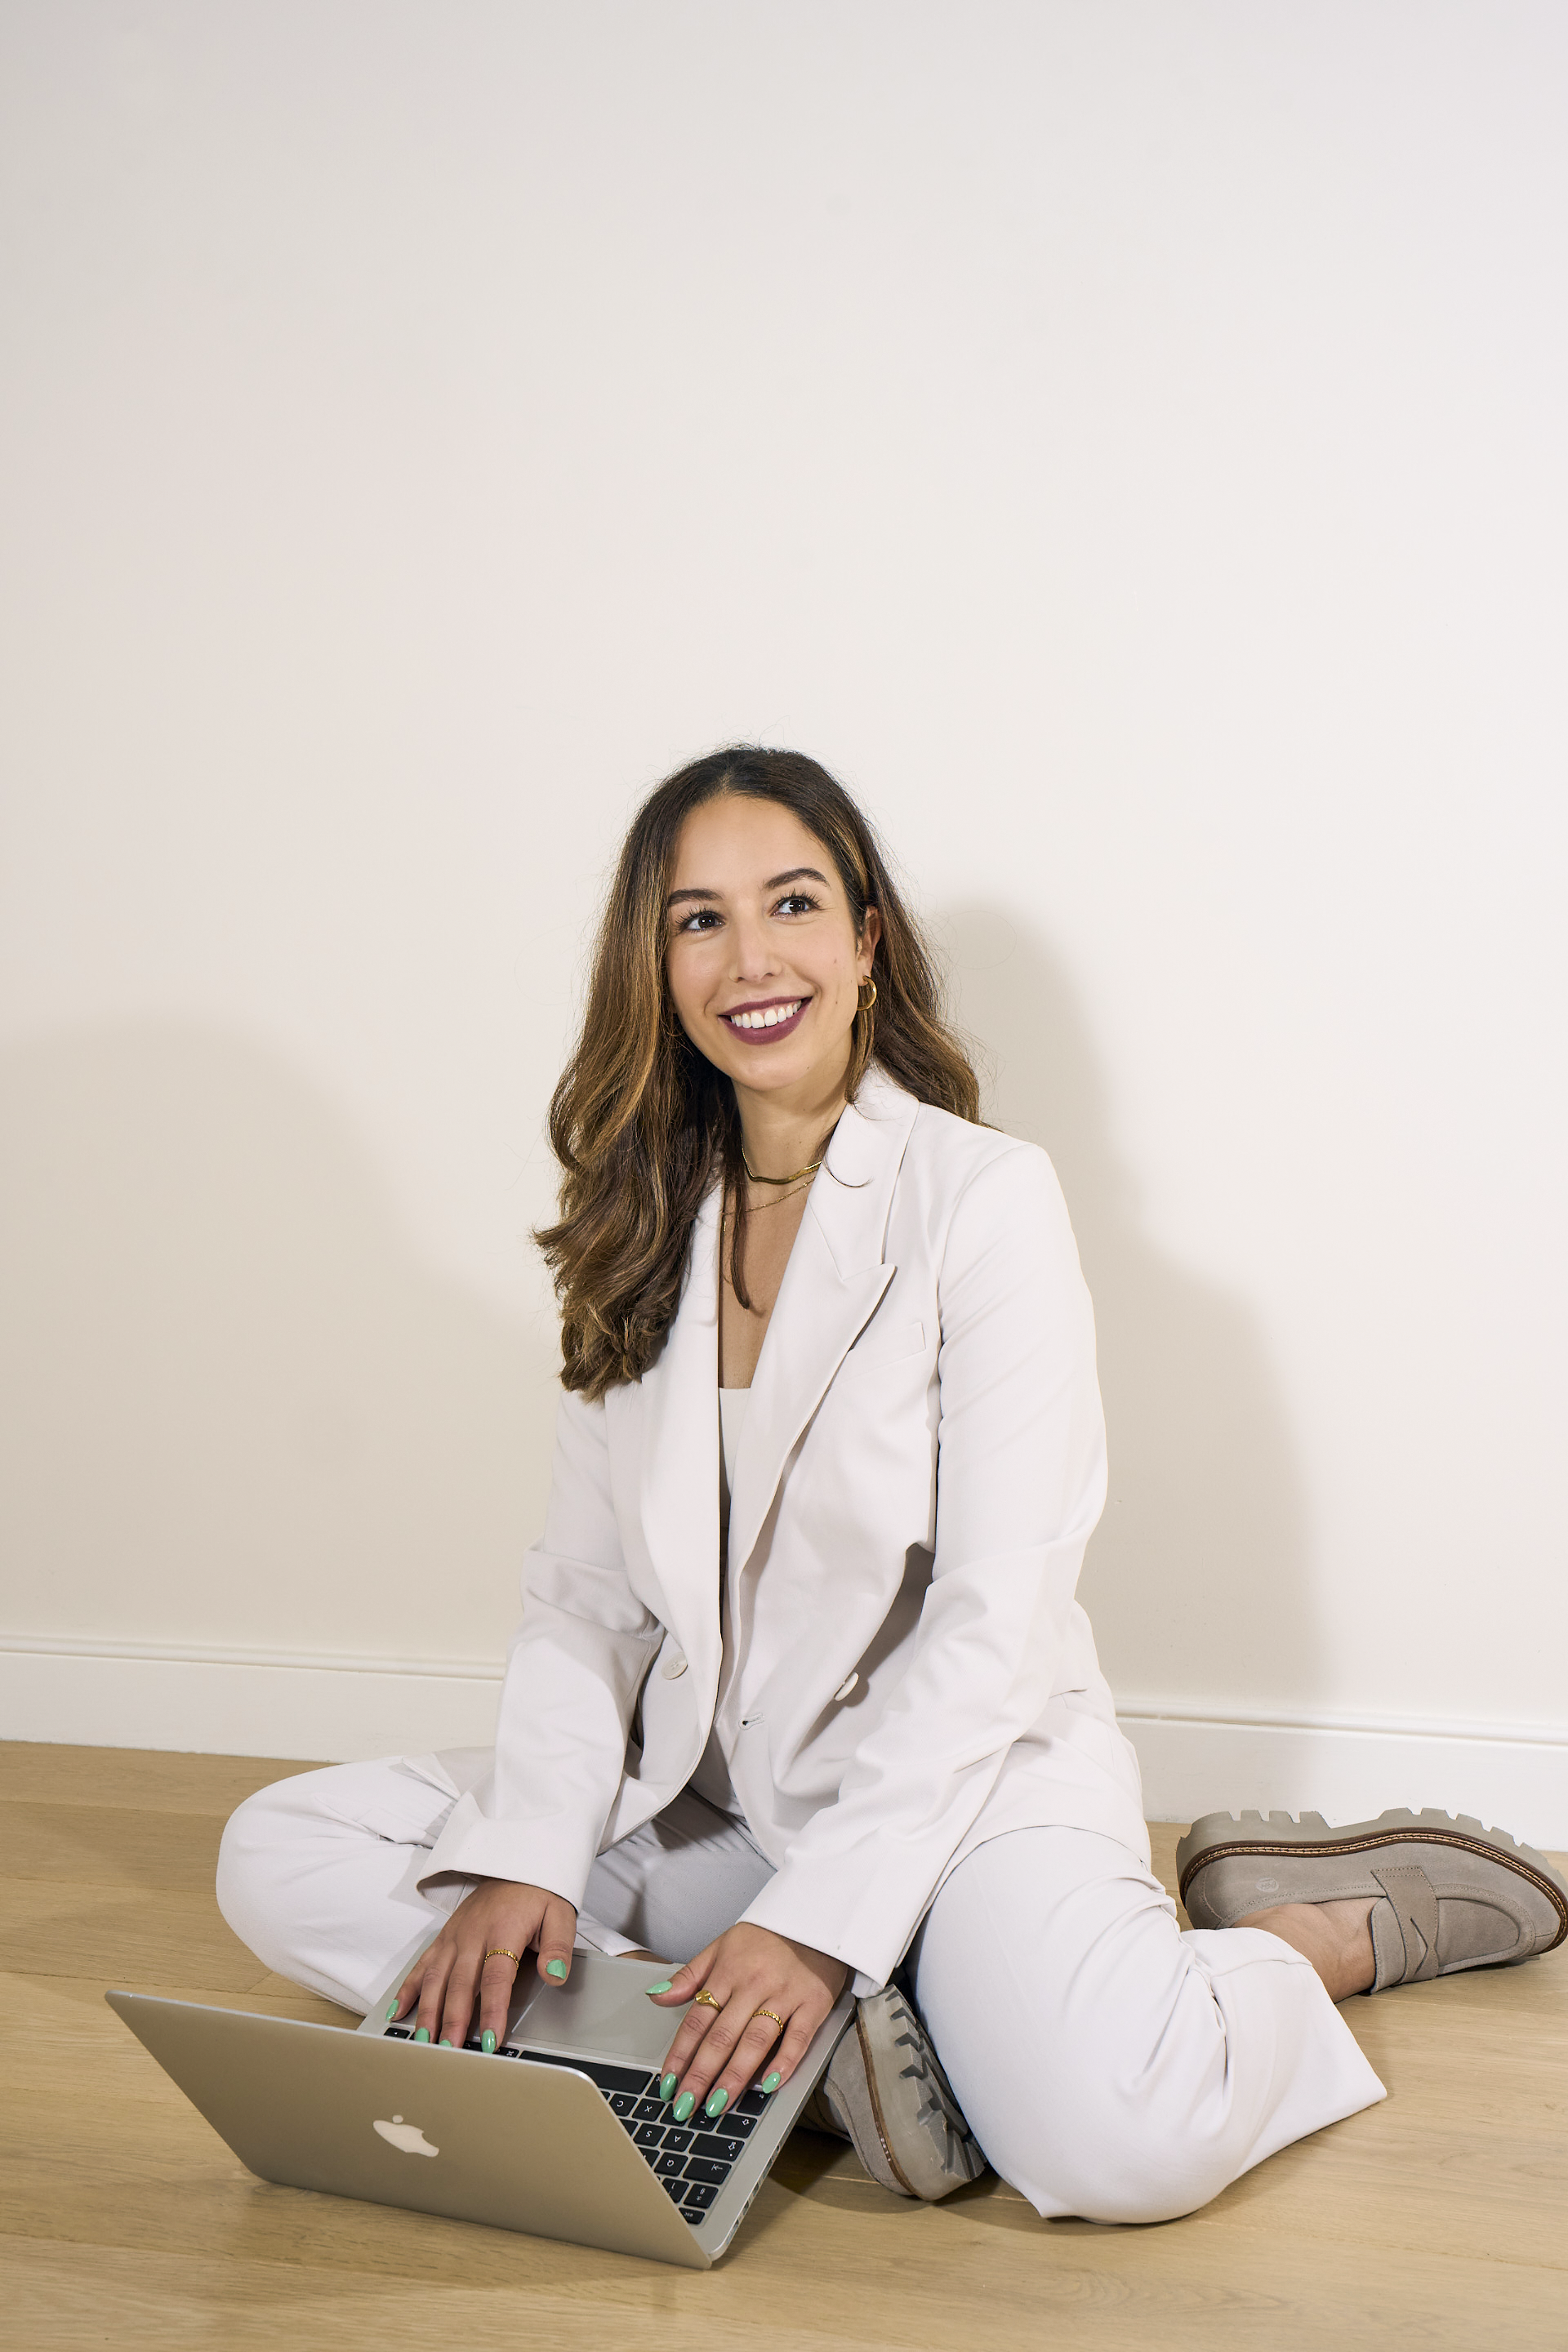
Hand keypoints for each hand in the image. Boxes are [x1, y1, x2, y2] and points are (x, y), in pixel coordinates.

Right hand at [390, 1879, 576, 2050]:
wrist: (517, 1863)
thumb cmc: (538, 1893)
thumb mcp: (560, 1914)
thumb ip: (558, 1946)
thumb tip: (555, 1974)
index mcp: (503, 1930)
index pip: (496, 1978)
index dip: (491, 2011)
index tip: (489, 2040)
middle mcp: (473, 1934)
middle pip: (460, 1983)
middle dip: (453, 2021)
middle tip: (450, 2052)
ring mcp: (455, 1936)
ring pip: (436, 1978)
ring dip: (428, 2012)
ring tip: (425, 2042)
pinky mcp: (444, 1937)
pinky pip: (422, 1965)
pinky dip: (409, 1989)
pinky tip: (400, 2012)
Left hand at [647, 1923, 848, 2119]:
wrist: (815, 1919)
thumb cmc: (765, 1937)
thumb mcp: (722, 1946)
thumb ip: (690, 1975)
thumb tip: (656, 1996)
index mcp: (728, 1971)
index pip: (698, 2020)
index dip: (681, 2054)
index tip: (667, 2084)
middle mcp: (754, 1985)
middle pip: (722, 2036)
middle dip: (701, 2075)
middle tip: (686, 2107)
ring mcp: (785, 1995)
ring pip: (756, 2041)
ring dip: (735, 2076)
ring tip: (718, 2105)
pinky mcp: (814, 2003)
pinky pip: (799, 2038)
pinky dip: (784, 2062)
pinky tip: (769, 2085)